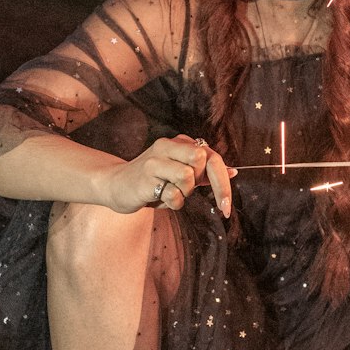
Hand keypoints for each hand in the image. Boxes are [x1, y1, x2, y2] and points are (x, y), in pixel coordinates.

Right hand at [104, 135, 235, 217]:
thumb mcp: (179, 172)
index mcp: (178, 143)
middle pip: (202, 159)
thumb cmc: (152, 181)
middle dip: (199, 181)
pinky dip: (173, 203)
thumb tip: (233, 172)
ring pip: (187, 177)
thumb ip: (203, 172)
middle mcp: (166, 146)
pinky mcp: (145, 180)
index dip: (223, 182)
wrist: (115, 185)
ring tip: (170, 192)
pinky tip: (160, 199)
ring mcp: (154, 162)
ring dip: (184, 193)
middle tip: (185, 188)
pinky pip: (173, 195)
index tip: (226, 207)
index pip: (212, 157)